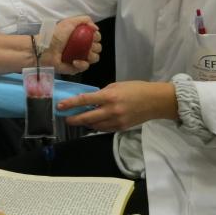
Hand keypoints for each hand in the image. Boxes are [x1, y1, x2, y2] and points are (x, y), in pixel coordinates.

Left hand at [40, 16, 100, 74]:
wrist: (44, 50)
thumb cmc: (55, 35)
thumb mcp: (69, 22)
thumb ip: (84, 20)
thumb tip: (96, 28)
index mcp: (81, 37)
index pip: (96, 38)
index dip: (97, 37)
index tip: (93, 36)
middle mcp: (82, 47)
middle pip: (97, 48)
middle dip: (95, 47)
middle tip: (88, 46)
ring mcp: (80, 58)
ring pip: (94, 58)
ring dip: (91, 56)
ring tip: (83, 54)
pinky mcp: (76, 68)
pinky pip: (85, 67)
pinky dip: (82, 64)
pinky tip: (75, 61)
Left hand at [57, 80, 177, 132]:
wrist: (155, 101)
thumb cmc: (136, 89)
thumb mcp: (117, 86)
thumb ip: (102, 93)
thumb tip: (90, 100)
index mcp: (109, 96)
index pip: (85, 100)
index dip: (70, 104)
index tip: (60, 106)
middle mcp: (111, 110)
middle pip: (86, 117)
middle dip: (73, 119)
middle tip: (65, 118)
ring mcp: (116, 121)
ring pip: (94, 125)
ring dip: (85, 123)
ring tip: (78, 119)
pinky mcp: (121, 128)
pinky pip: (104, 129)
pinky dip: (96, 126)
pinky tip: (92, 122)